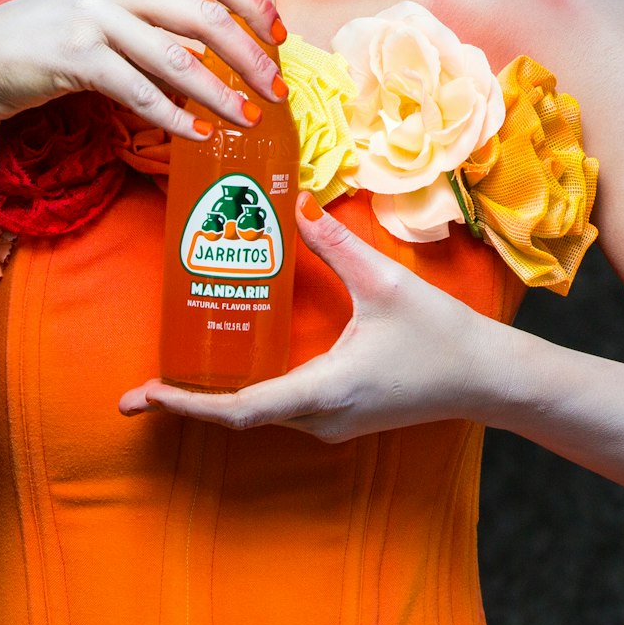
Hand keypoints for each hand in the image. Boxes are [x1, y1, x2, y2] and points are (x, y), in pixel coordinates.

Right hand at [0, 0, 286, 139]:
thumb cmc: (49, 40)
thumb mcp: (105, 11)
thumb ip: (153, 16)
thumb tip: (218, 46)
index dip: (254, 0)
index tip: (281, 34)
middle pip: (206, 17)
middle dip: (252, 56)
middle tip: (278, 91)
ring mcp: (95, 19)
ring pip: (180, 59)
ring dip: (222, 93)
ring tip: (248, 119)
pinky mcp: (76, 57)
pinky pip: (141, 92)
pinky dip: (175, 117)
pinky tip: (197, 135)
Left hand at [120, 194, 504, 440]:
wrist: (487, 378)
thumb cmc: (440, 334)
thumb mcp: (383, 282)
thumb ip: (334, 244)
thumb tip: (294, 201)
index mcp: (323, 391)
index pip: (239, 408)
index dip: (188, 402)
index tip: (145, 394)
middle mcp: (320, 419)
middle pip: (238, 417)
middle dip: (185, 403)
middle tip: (135, 391)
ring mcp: (331, 423)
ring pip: (258, 416)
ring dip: (212, 400)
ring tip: (167, 379)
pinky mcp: (341, 415)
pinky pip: (280, 409)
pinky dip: (244, 394)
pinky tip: (226, 371)